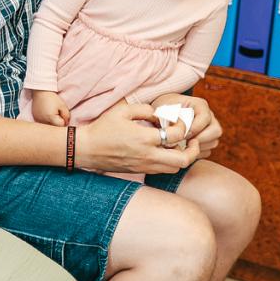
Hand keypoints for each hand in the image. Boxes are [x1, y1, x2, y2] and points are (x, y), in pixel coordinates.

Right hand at [29, 90, 69, 126]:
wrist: (40, 91)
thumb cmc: (52, 98)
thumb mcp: (63, 106)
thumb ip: (66, 116)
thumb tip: (66, 123)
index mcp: (50, 118)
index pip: (61, 125)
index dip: (64, 120)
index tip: (62, 113)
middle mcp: (43, 120)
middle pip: (54, 127)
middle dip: (57, 122)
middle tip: (57, 113)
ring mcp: (38, 119)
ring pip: (48, 125)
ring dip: (51, 121)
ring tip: (50, 112)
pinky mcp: (35, 117)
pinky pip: (42, 122)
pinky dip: (45, 119)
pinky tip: (45, 112)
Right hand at [81, 101, 197, 173]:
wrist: (86, 149)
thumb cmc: (102, 129)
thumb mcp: (122, 111)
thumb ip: (145, 109)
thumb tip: (161, 116)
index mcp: (144, 138)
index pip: (177, 136)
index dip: (183, 127)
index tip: (177, 121)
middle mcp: (148, 155)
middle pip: (183, 160)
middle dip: (193, 150)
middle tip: (193, 140)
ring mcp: (144, 166)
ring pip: (176, 169)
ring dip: (182, 157)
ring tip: (178, 146)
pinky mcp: (140, 171)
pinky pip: (163, 171)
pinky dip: (170, 163)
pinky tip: (165, 152)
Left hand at [151, 93, 220, 154]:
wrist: (161, 115)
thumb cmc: (162, 110)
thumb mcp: (163, 110)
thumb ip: (171, 118)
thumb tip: (179, 133)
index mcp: (200, 105)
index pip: (205, 118)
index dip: (194, 128)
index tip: (182, 135)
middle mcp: (209, 117)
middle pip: (215, 131)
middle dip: (200, 139)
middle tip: (185, 143)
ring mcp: (210, 129)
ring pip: (213, 142)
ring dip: (198, 147)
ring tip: (182, 146)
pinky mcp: (207, 141)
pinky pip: (207, 151)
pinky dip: (196, 153)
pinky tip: (183, 150)